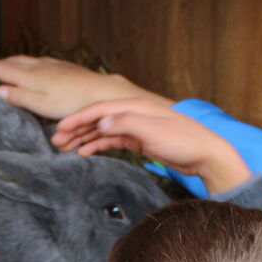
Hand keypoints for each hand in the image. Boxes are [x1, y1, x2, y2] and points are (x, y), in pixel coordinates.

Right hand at [0, 55, 172, 119]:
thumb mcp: (44, 106)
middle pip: (11, 62)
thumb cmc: (75, 104)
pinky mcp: (64, 68)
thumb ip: (21, 98)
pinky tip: (32, 66)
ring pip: (25, 60)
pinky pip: (38, 62)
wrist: (105, 93)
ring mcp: (53, 65)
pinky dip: (26, 63)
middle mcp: (40, 67)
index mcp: (31, 77)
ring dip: (9, 62)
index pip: (1, 70)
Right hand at [52, 98, 251, 194]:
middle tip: (56, 141)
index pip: (99, 110)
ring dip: (83, 138)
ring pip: (102, 130)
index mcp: (135, 106)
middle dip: (75, 129)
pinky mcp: (139, 140)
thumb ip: (125, 124)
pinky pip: (112, 140)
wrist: (205, 155)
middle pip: (97, 119)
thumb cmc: (184, 141)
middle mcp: (133, 113)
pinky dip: (97, 145)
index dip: (77, 118)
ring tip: (64, 148)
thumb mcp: (153, 132)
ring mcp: (136, 127)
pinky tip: (84, 152)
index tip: (60, 128)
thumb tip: (100, 122)